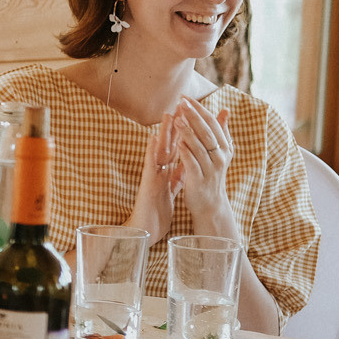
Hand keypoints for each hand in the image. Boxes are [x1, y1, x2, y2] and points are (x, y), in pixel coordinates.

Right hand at [125, 114, 179, 242]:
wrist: (146, 231)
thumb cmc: (157, 214)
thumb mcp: (171, 193)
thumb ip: (177, 178)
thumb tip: (185, 166)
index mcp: (167, 174)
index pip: (177, 150)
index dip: (185, 135)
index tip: (192, 118)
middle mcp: (159, 172)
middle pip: (169, 146)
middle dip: (176, 127)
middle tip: (181, 106)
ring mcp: (152, 176)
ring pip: (159, 150)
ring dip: (163, 133)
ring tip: (168, 115)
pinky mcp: (148, 184)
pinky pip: (150, 165)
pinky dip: (151, 152)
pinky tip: (152, 139)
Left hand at [172, 99, 235, 222]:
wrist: (210, 204)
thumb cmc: (211, 174)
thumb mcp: (220, 152)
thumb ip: (221, 131)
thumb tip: (225, 110)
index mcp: (225, 147)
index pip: (212, 123)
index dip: (199, 109)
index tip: (186, 97)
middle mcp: (220, 156)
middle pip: (206, 131)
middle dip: (193, 115)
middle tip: (180, 101)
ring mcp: (210, 168)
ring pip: (200, 146)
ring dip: (188, 131)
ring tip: (177, 118)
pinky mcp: (199, 180)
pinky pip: (192, 163)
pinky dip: (186, 152)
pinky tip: (177, 142)